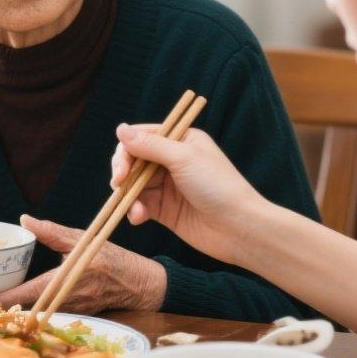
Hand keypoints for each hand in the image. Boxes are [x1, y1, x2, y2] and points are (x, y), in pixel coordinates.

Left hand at [0, 215, 166, 313]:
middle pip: (30, 308)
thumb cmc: (113, 259)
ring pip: (38, 313)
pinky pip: (51, 315)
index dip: (7, 299)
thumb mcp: (83, 238)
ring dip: (21, 311)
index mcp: (66, 279)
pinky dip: (37, 312)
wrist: (140, 284)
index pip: (30, 293)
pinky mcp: (75, 317)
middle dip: (8, 308)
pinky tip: (25, 308)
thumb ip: (52, 232)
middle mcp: (67, 300)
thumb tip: (25, 220)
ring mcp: (71, 312)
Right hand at [110, 125, 262, 265]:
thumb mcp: (183, 158)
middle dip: (123, 172)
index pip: (142, 137)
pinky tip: (138, 218)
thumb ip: (150, 145)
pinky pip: (140, 205)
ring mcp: (168, 186)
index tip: (122, 169)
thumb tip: (120, 130)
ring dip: (128, 195)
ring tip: (134, 209)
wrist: (237, 227)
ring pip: (134, 184)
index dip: (126, 150)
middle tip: (118, 184)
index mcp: (181, 140)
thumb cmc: (217, 186)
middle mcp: (172, 160)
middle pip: (134, 160)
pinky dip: (135, 210)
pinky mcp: (165, 210)